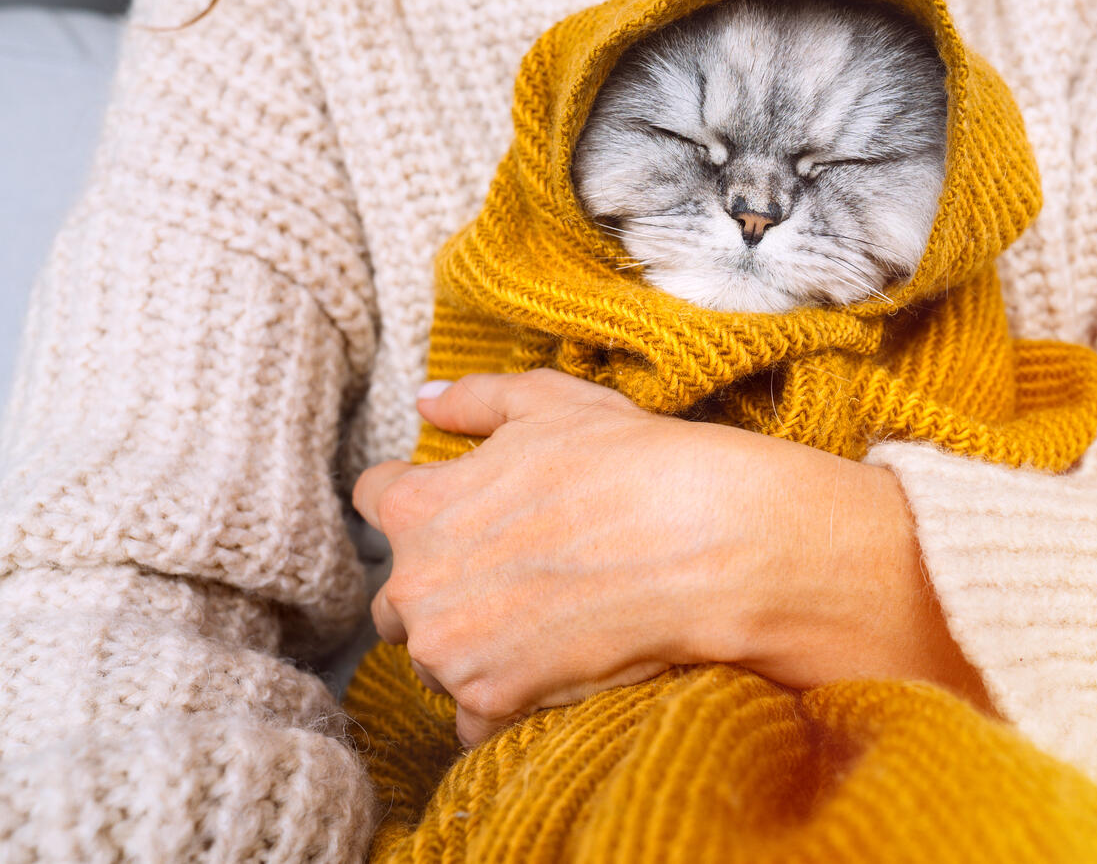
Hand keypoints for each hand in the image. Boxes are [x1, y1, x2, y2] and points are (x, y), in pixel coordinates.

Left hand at [353, 370, 987, 745]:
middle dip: (440, 587)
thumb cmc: (630, 463)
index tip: (460, 511)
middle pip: (396, 595)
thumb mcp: (552, 403)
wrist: (699, 541)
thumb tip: (427, 400)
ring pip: (432, 658)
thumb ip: (477, 399)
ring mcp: (449, 649)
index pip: (375, 499)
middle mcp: (416, 582)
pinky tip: (550, 672)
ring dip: (469, 647)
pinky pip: (469, 719)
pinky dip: (501, 703)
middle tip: (512, 576)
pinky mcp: (489, 702)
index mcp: (419, 503)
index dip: (419, 500)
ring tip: (541, 625)